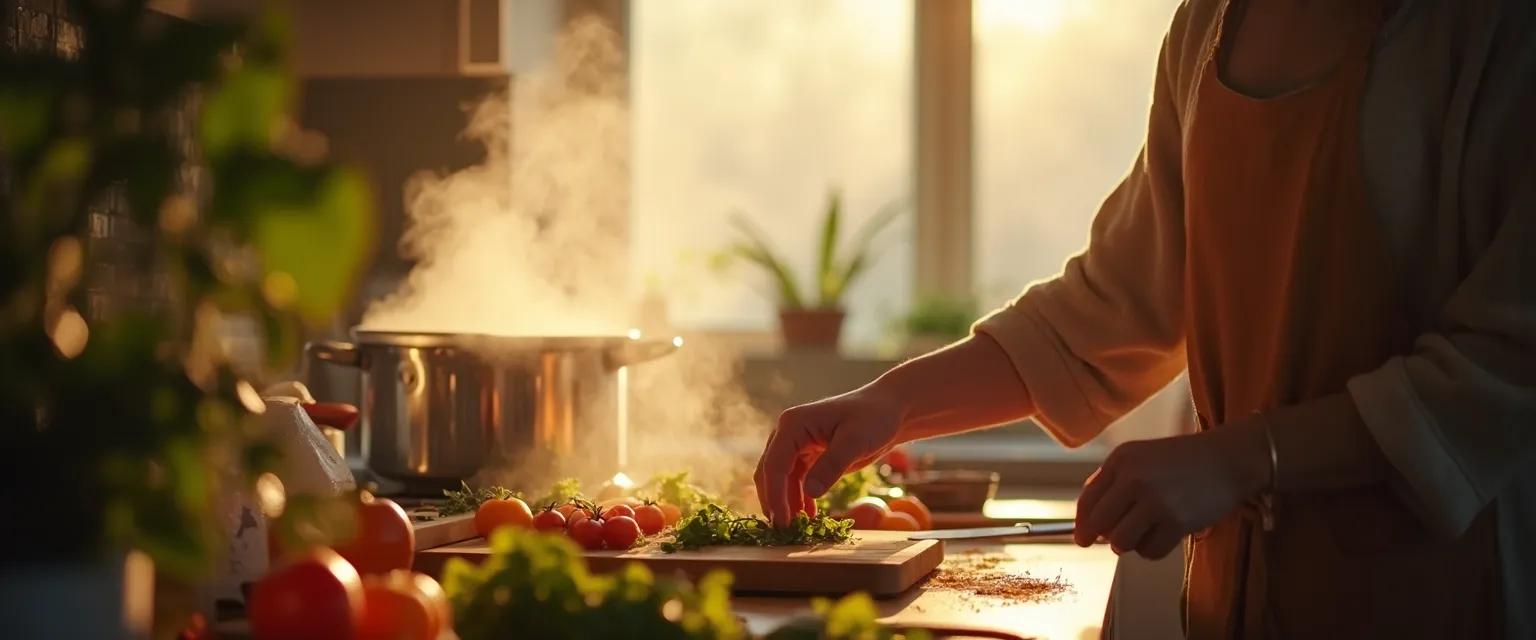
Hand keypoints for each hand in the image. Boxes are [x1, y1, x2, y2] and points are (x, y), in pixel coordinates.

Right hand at [754, 385, 904, 526]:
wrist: (889, 409)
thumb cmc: (874, 418)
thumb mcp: (855, 441)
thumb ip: (832, 466)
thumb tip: (810, 492)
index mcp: (793, 424)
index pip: (774, 464)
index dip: (775, 496)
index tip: (783, 522)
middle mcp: (788, 433)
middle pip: (770, 473)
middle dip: (775, 502)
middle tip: (784, 532)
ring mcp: (796, 445)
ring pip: (781, 480)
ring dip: (787, 503)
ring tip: (798, 528)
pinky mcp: (807, 456)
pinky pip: (795, 481)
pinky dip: (799, 499)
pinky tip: (809, 516)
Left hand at [1074, 425, 1269, 557]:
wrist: (1228, 459)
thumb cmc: (1182, 460)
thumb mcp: (1140, 456)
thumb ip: (1112, 480)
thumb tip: (1087, 517)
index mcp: (1121, 459)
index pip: (1087, 501)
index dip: (1082, 525)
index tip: (1082, 539)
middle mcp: (1134, 478)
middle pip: (1100, 525)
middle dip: (1106, 536)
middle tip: (1119, 538)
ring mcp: (1156, 500)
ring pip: (1120, 542)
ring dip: (1130, 543)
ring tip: (1147, 531)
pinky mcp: (1177, 521)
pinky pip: (1149, 552)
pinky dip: (1153, 549)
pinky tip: (1164, 535)